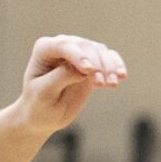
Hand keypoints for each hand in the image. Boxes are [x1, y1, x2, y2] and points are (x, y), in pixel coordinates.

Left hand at [9, 37, 126, 138]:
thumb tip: (84, 69)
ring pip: (100, 51)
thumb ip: (60, 78)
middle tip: (100, 85)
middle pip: (85, 47)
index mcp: (45, 49)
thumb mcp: (43, 94)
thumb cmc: (38, 104)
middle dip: (96, 64)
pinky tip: (122, 76)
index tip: (88, 70)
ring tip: (112, 85)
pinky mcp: (95, 62)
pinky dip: (117, 66)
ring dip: (109, 67)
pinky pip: (110, 58)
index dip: (77, 55)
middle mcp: (64, 46)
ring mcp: (81, 52)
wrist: (45, 116)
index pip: (64, 46)